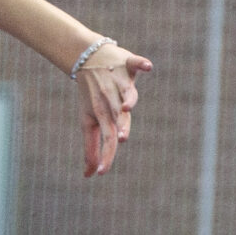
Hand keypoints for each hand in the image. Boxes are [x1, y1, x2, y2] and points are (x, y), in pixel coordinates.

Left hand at [78, 45, 151, 177]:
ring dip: (128, 99)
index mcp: (103, 114)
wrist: (87, 59)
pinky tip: (147, 67)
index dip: (106, 155)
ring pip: (126, 92)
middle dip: (120, 126)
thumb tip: (89, 175)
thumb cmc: (90, 95)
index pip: (107, 138)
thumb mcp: (88, 121)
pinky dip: (141, 64)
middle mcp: (111, 99)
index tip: (101, 172)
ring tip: (126, 106)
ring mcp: (119, 81)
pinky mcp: (126, 64)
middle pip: (118, 116)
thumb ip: (92, 148)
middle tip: (121, 138)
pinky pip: (135, 63)